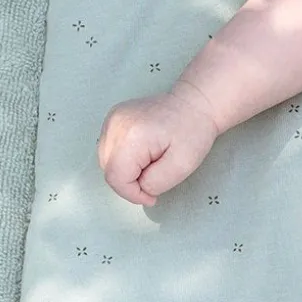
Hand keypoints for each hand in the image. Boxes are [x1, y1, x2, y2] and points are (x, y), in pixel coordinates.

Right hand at [98, 88, 219, 206]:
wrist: (194, 104)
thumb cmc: (193, 132)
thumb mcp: (182, 165)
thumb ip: (156, 183)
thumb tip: (139, 188)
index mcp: (132, 135)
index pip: (115, 177)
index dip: (132, 193)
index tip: (152, 196)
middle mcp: (116, 124)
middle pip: (108, 170)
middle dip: (131, 181)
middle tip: (156, 174)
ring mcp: (112, 119)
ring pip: (106, 161)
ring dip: (126, 170)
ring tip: (151, 161)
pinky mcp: (112, 119)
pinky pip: (109, 149)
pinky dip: (123, 159)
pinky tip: (143, 152)